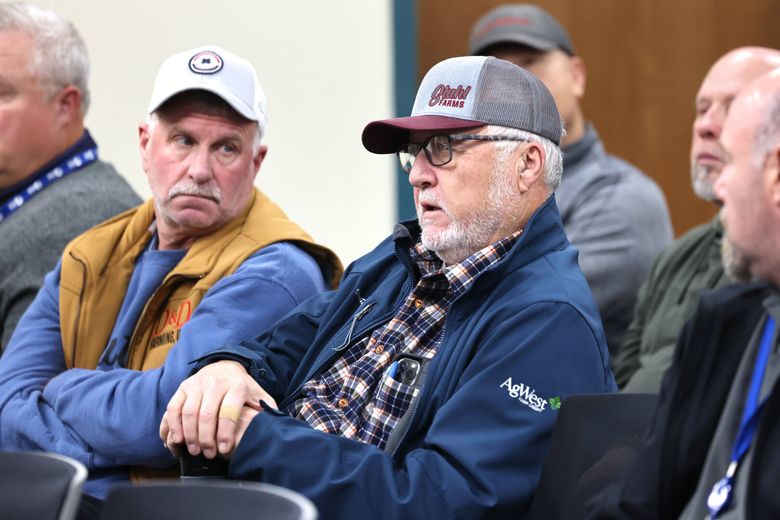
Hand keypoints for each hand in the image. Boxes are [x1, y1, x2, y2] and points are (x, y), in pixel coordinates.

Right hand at [160, 360, 276, 458]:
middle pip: (206, 414)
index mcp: (236, 386)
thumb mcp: (257, 395)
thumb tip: (276, 424)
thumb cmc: (242, 388)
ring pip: (188, 412)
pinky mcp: (182, 388)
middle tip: (207, 454)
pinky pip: (173, 408)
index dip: (225, 433)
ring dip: (189, 435)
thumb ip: (266, 409)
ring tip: (193, 451)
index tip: (223, 450)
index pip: (228, 411)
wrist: (223, 367)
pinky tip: (177, 441)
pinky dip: (172, 426)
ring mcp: (197, 384)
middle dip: (205, 438)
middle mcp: (215, 383)